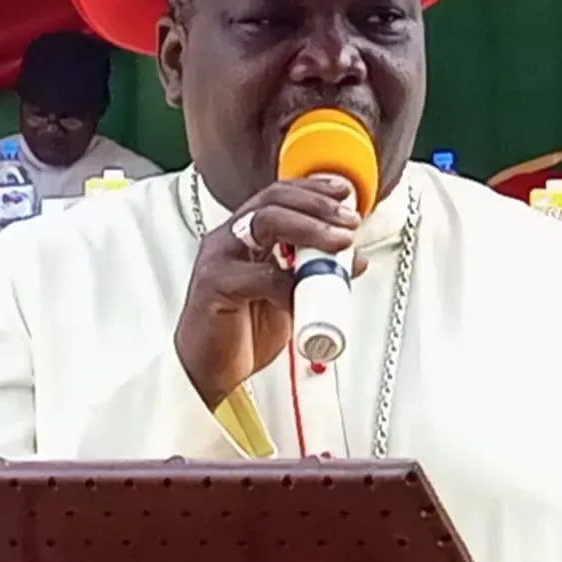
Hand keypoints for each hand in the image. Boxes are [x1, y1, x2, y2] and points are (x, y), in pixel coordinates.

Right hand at [175, 178, 367, 408]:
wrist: (208, 372)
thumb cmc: (241, 332)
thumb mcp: (288, 295)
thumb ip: (313, 273)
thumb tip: (352, 259)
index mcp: (245, 235)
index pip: (279, 195)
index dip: (313, 189)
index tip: (344, 193)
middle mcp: (229, 239)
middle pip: (274, 200)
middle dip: (318, 206)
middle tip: (349, 221)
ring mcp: (219, 258)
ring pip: (266, 222)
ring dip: (310, 229)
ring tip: (339, 244)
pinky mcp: (215, 285)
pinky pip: (261, 274)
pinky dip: (291, 284)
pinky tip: (305, 297)